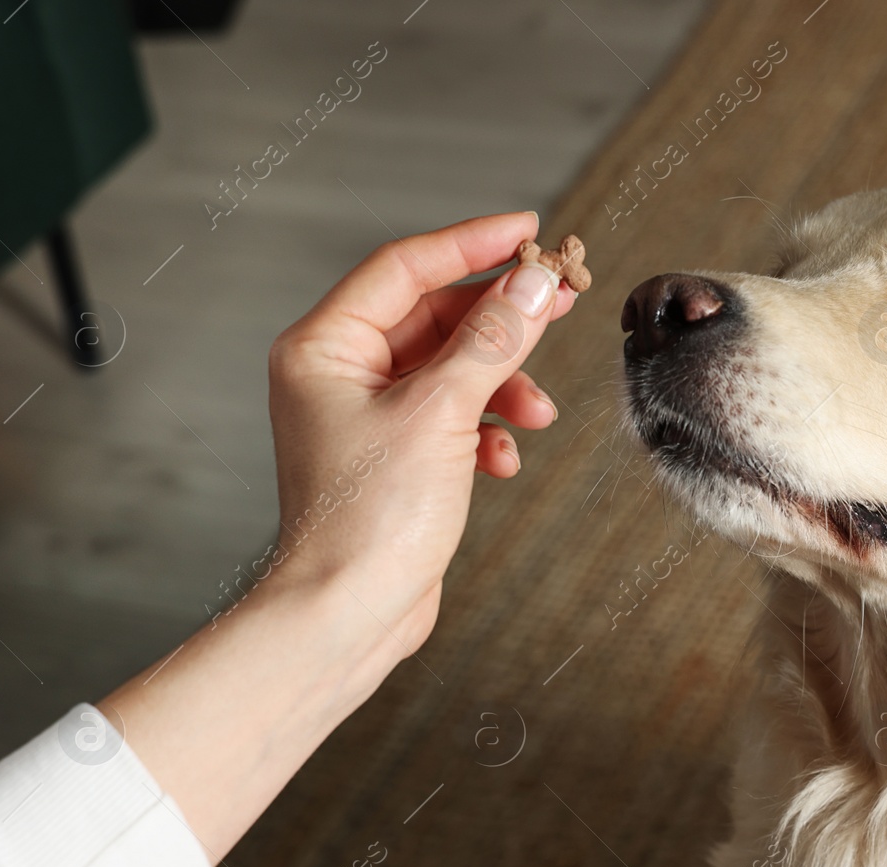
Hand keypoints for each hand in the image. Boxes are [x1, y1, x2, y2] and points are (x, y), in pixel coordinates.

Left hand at [267, 211, 575, 658]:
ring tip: (536, 412)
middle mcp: (338, 373)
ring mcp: (367, 416)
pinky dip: (485, 430)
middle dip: (501, 322)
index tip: (530, 232)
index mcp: (324, 346)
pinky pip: (452, 417)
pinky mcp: (395, 456)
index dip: (472, 244)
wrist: (349, 614)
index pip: (405, 267)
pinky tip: (501, 460)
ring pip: (452, 370)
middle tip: (562, 302)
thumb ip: (492, 341)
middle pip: (434, 316)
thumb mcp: (441, 413)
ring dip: (501, 385)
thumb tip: (534, 283)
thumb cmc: (370, 518)